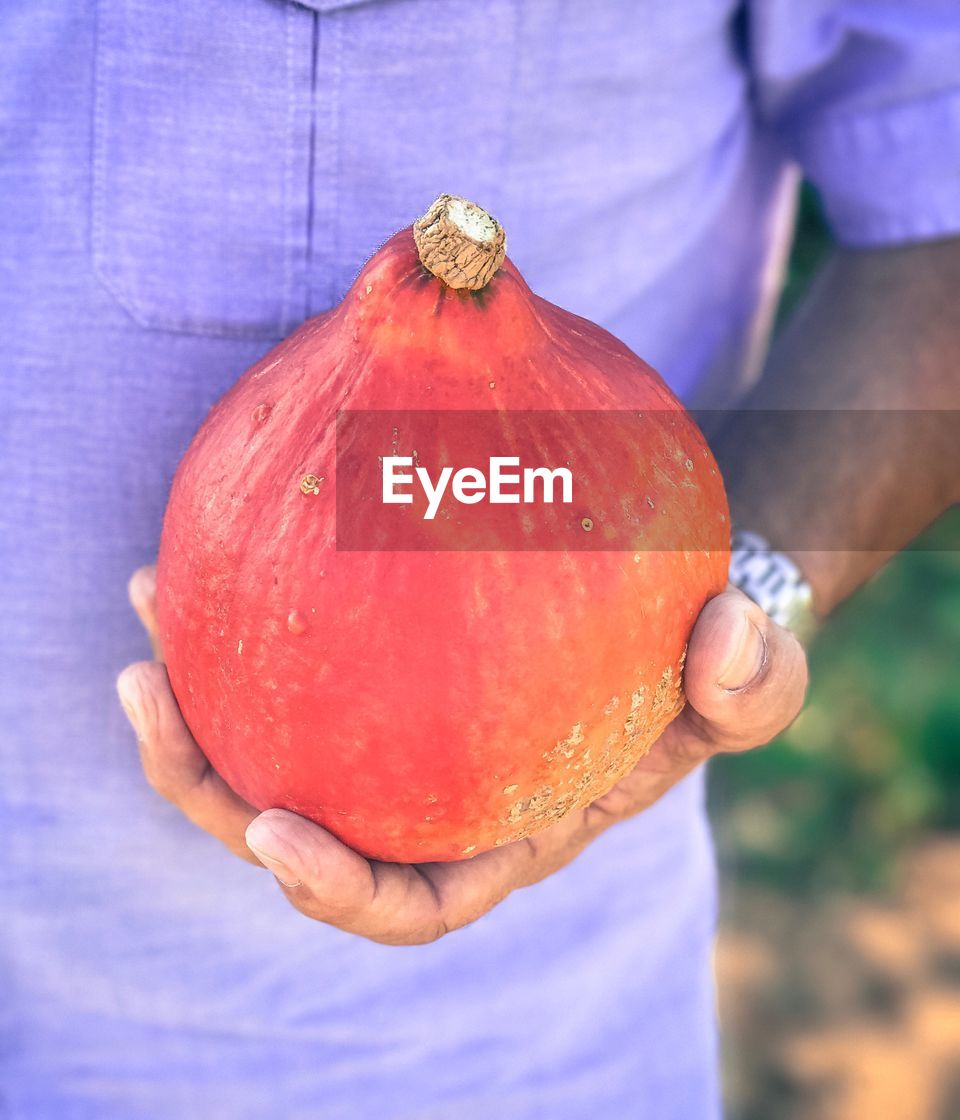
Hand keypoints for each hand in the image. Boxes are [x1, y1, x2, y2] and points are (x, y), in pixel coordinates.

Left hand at [118, 566, 806, 944]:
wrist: (668, 599)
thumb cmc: (701, 653)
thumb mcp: (750, 671)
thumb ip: (755, 677)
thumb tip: (724, 637)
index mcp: (506, 832)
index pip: (413, 896)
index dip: (339, 889)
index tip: (276, 835)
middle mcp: (433, 795)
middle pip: (299, 827)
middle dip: (210, 786)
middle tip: (149, 696)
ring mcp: (396, 730)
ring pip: (272, 738)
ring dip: (196, 690)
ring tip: (150, 596)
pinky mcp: (378, 660)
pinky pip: (296, 654)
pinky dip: (244, 611)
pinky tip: (206, 539)